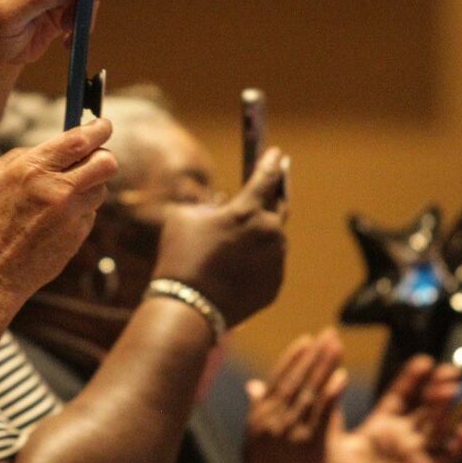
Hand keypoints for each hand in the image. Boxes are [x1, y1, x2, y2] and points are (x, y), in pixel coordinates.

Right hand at [0, 119, 117, 305]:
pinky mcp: (78, 236)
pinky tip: (53, 222)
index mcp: (32, 169)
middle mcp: (57, 190)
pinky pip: (89, 214)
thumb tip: (51, 146)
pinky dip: (78, 212)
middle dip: (102, 156)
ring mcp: (71, 216)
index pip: (80, 139)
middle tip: (92, 158)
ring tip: (62, 195)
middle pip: (106, 162)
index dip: (98, 128)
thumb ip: (21, 158)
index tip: (103, 125)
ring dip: (89, 186)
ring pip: (101, 188)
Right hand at [152, 147, 286, 326]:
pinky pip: (269, 266)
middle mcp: (269, 233)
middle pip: (280, 206)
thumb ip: (206, 207)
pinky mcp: (275, 285)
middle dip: (280, 192)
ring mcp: (276, 261)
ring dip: (261, 235)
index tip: (277, 154)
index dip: (272, 162)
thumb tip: (219, 207)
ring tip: (240, 241)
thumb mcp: (182, 219)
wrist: (188, 308)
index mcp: (247, 211)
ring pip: (272, 240)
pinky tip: (238, 268)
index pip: (267, 177)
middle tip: (279, 183)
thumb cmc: (180, 258)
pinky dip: (257, 262)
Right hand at [240, 330, 348, 462]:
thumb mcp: (252, 440)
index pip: (277, 378)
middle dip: (313, 353)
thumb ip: (256, 410)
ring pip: (309, 390)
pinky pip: (321, 414)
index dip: (293, 357)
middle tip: (328, 332)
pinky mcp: (307, 445)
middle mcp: (273, 419)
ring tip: (337, 344)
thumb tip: (253, 386)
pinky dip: (331, 394)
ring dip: (324, 365)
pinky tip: (341, 376)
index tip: (307, 339)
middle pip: (295, 378)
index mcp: (259, 416)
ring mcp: (290, 431)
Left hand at [320, 355, 461, 462]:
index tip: (424, 361)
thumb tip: (327, 379)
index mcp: (380, 425)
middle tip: (448, 370)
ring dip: (447, 408)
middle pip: (425, 407)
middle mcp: (402, 437)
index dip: (413, 379)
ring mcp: (416, 456)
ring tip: (453, 388)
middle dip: (437, 388)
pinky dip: (460, 445)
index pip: (401, 396)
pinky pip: (448, 458)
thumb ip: (332, 413)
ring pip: (438, 426)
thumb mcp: (332, 442)